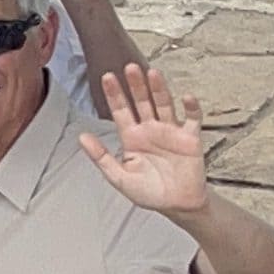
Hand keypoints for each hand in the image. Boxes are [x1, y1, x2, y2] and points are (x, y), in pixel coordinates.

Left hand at [79, 65, 209, 213]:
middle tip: (129, 67)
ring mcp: (171, 132)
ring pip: (164, 105)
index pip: (121, 111)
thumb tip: (81, 137)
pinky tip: (186, 98)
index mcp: (132, 137)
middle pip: (142, 102)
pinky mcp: (190, 138)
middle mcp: (151, 129)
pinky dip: (191, 108)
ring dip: (159, 89)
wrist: (176, 205)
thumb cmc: (148, 192)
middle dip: (136, 86)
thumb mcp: (119, 177)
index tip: (108, 77)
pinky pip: (192, 120)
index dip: (115, 94)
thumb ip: (101, 157)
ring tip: (152, 73)